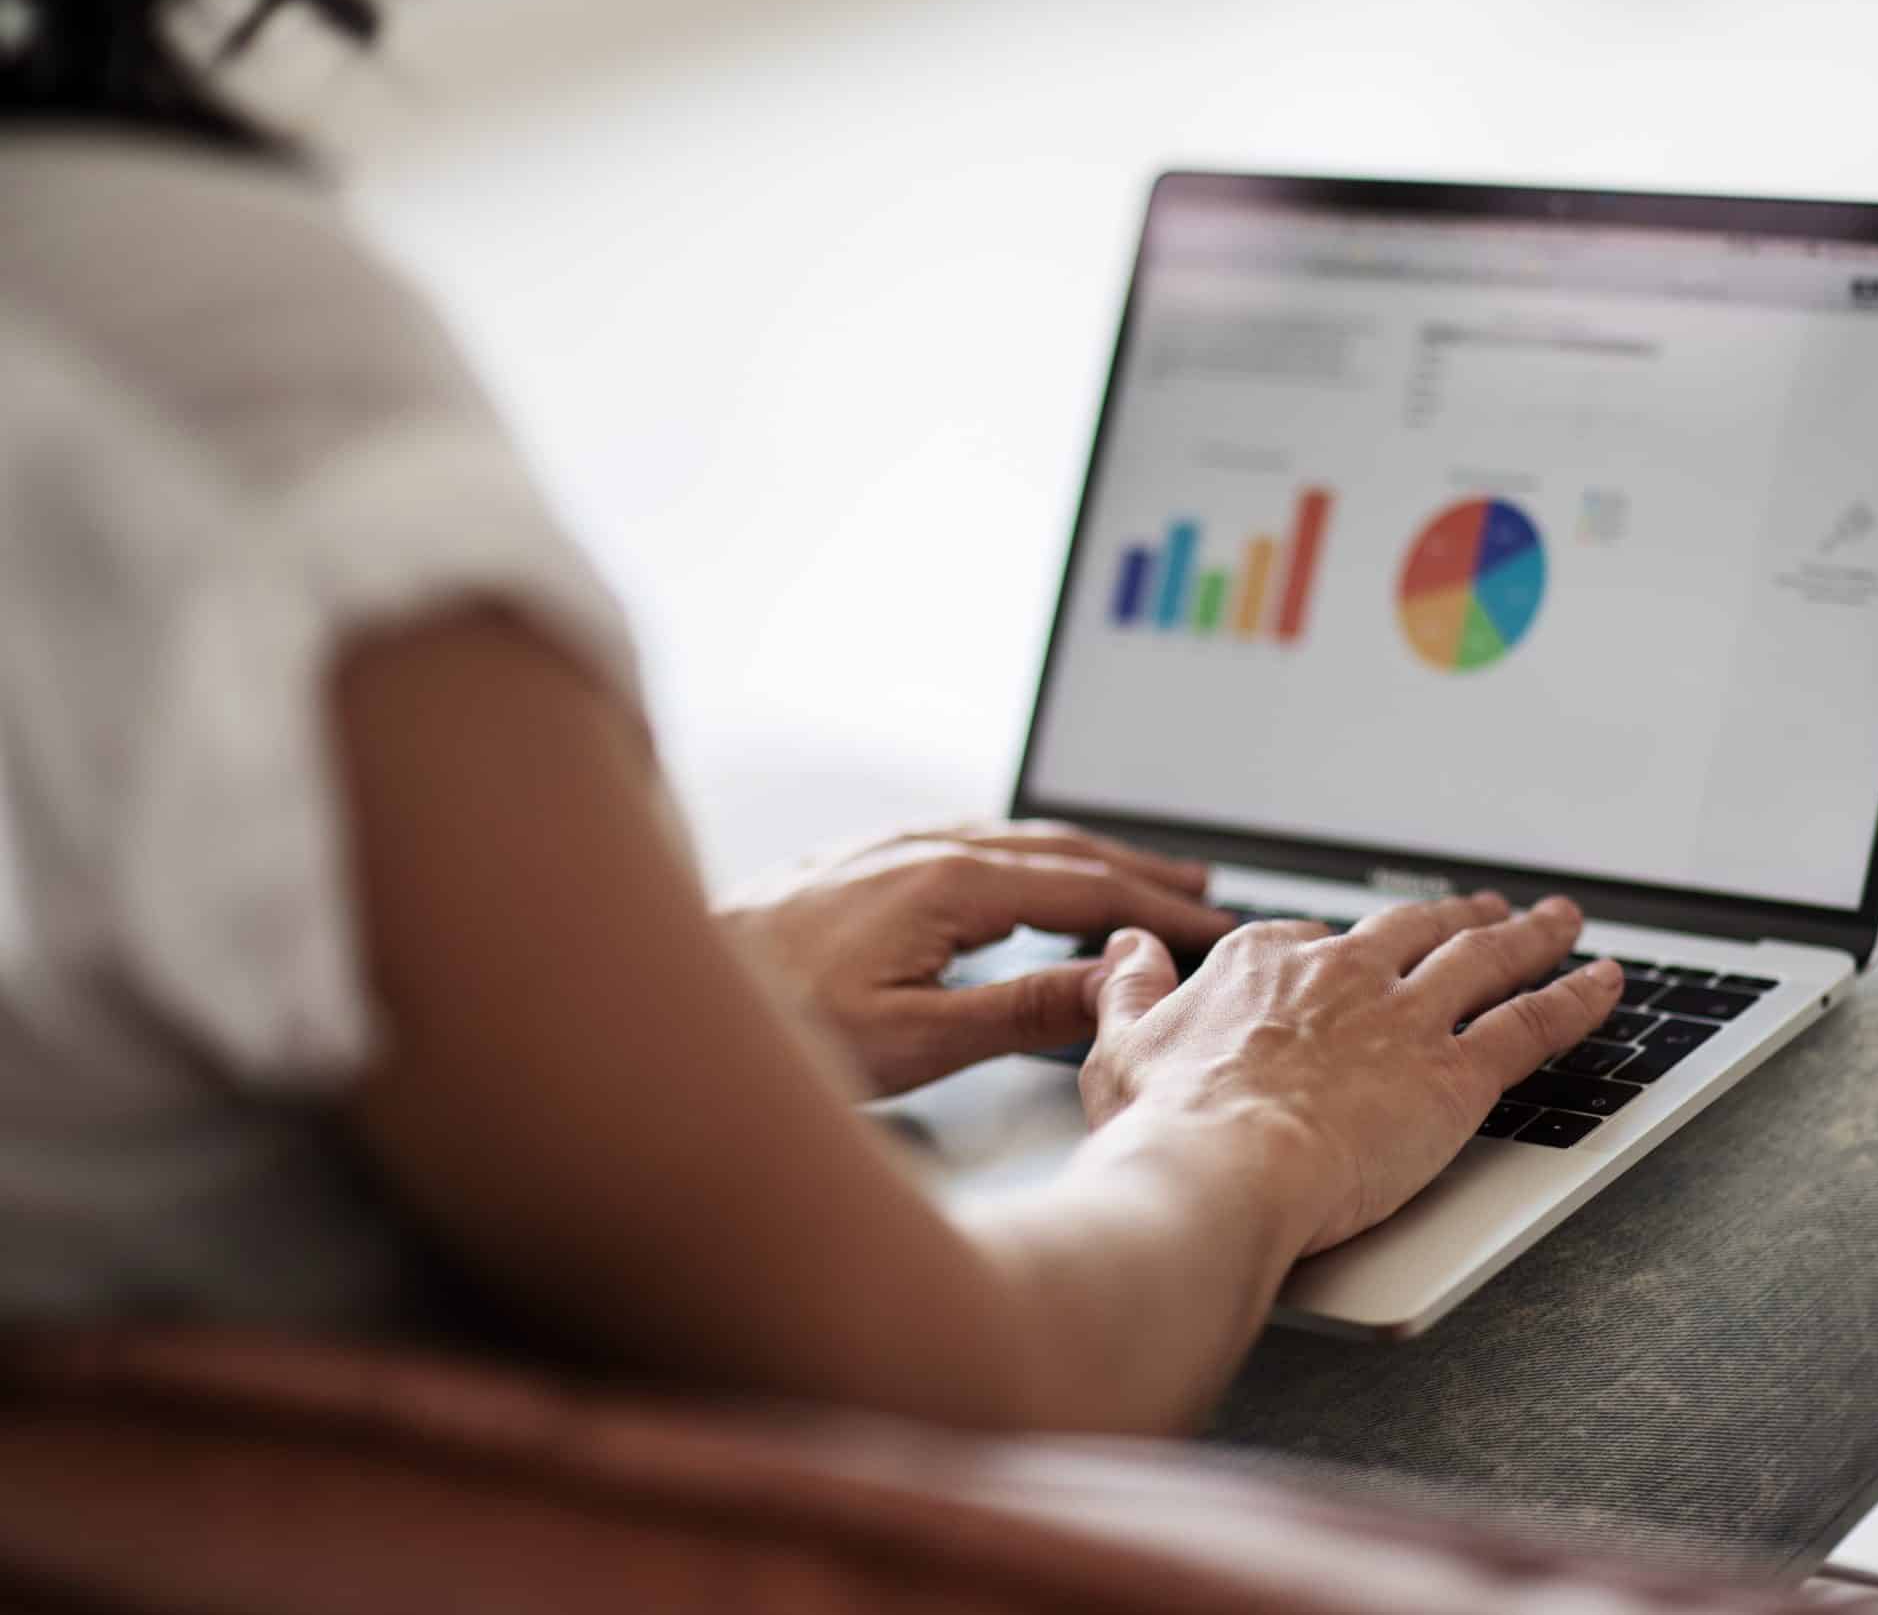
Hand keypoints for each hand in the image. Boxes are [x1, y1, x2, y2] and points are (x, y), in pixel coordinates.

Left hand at [724, 822, 1234, 1094]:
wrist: (664, 998)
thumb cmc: (778, 1025)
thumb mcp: (914, 1039)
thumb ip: (1021, 1012)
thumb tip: (1112, 987)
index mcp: (950, 885)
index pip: (1086, 890)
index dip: (1156, 910)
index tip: (1212, 928)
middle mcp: (922, 849)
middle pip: (1059, 852)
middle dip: (1137, 872)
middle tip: (1202, 893)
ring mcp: (886, 848)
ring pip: (1013, 840)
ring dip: (1086, 857)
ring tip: (1136, 875)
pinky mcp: (855, 863)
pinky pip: (967, 839)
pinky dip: (1026, 852)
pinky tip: (1023, 869)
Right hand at [1078, 892, 1623, 1256]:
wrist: (1218, 1172)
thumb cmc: (1165, 1127)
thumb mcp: (1120, 1045)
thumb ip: (1130, 988)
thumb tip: (1127, 945)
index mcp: (1263, 962)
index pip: (1311, 942)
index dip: (1338, 950)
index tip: (1350, 955)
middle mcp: (1343, 973)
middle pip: (1413, 931)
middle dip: (1454, 917)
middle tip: (1484, 911)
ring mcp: (1404, 1018)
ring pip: (1484, 959)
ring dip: (1529, 936)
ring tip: (1560, 921)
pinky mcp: (1456, 1073)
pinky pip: (1533, 1023)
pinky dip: (1577, 999)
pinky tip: (1606, 981)